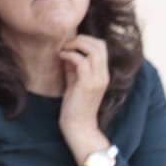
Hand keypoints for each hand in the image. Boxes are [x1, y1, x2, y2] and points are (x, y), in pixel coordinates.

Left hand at [57, 35, 110, 157]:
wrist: (79, 125)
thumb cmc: (75, 105)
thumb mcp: (75, 82)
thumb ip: (74, 67)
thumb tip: (67, 52)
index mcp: (103, 74)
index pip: (102, 47)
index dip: (86, 40)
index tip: (71, 45)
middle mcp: (103, 76)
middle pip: (99, 45)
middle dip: (81, 39)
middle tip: (67, 45)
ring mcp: (97, 80)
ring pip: (93, 50)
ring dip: (75, 45)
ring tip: (64, 50)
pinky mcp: (87, 84)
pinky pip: (81, 61)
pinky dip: (70, 55)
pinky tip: (61, 57)